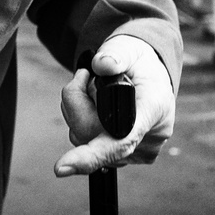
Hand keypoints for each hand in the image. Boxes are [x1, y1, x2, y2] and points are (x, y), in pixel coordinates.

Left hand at [55, 35, 174, 176]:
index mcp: (154, 109)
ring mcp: (136, 151)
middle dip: (76, 102)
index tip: (61, 167)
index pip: (122, 140)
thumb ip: (116, 54)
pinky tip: (92, 104)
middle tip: (84, 76)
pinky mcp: (123, 156)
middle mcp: (149, 137)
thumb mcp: (129, 47)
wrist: (149, 74)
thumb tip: (101, 65)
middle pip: (91, 134)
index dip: (92, 156)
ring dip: (77, 110)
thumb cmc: (139, 61)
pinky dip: (79, 120)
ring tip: (92, 87)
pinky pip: (86, 140)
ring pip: (83, 138)